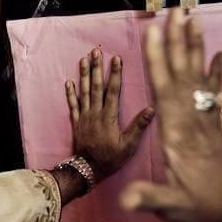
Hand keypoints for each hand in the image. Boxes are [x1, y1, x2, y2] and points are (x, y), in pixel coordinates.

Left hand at [65, 48, 154, 182]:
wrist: (87, 170)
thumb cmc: (110, 159)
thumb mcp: (128, 146)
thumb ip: (138, 127)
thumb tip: (152, 109)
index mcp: (109, 117)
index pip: (113, 91)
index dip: (115, 74)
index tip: (116, 59)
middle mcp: (95, 113)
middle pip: (96, 86)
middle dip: (96, 68)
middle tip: (96, 52)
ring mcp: (84, 117)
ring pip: (83, 92)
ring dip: (83, 75)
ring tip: (83, 59)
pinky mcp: (76, 123)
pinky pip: (72, 105)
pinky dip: (70, 93)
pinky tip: (68, 82)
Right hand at [120, 8, 221, 221]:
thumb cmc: (205, 209)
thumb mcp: (175, 208)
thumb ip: (151, 199)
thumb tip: (125, 200)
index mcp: (179, 135)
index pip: (165, 91)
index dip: (158, 62)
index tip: (154, 33)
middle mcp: (193, 121)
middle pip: (183, 74)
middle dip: (178, 41)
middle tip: (176, 10)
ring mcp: (206, 120)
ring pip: (198, 76)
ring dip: (194, 46)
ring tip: (192, 18)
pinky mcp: (214, 124)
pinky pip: (213, 91)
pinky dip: (214, 70)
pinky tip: (217, 53)